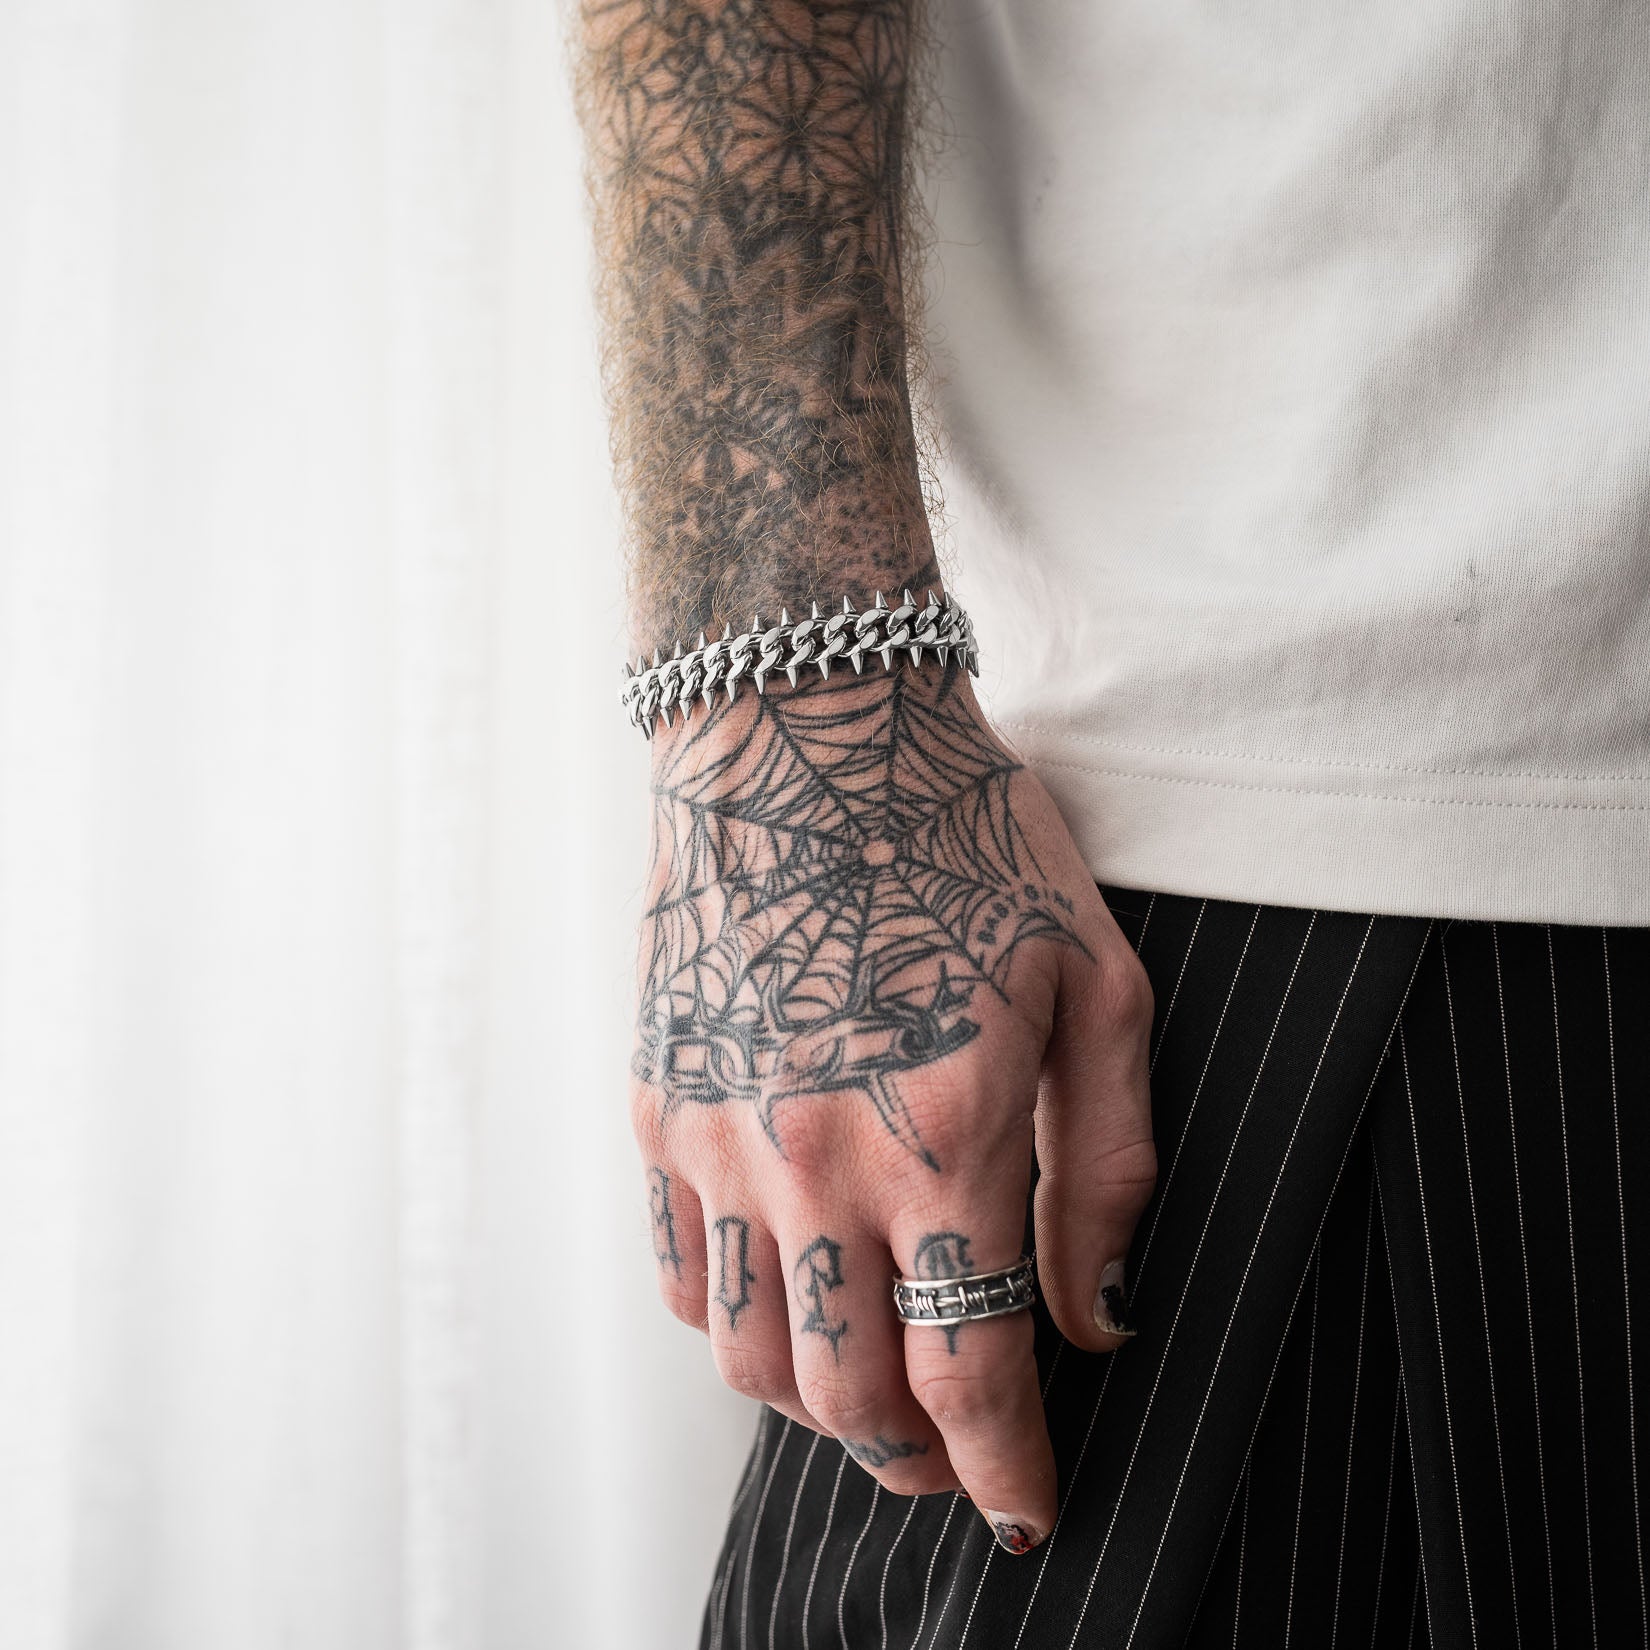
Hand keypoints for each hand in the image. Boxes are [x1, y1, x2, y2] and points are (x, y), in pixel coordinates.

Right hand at [629, 660, 1154, 1550]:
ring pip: (750, 1358)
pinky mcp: (657, 1107)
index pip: (971, 1369)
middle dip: (914, 1457)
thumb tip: (1102, 1315)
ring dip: (819, 1404)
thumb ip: (1110, 1166)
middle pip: (849, 1397)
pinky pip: (679, 1272)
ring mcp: (717, 1140)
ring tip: (870, 1384)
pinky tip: (786, 1294)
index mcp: (944, 1136)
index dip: (1005, 1468)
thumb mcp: (1096, 983)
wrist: (803, 728)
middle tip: (954, 1452)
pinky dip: (735, 1323)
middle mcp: (814, 1160)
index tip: (1026, 1511)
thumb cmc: (966, 838)